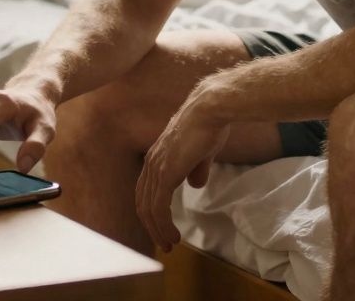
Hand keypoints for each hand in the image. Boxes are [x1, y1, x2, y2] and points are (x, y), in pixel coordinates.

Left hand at [135, 91, 228, 252]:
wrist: (211, 110)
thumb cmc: (210, 125)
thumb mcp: (202, 152)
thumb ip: (197, 168)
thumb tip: (195, 184)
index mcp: (157, 157)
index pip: (146, 191)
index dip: (152, 211)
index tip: (163, 227)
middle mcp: (151, 163)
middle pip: (143, 203)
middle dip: (152, 226)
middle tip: (165, 243)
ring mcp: (156, 168)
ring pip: (149, 209)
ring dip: (158, 230)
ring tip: (170, 244)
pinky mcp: (165, 173)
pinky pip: (159, 207)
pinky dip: (164, 225)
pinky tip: (174, 236)